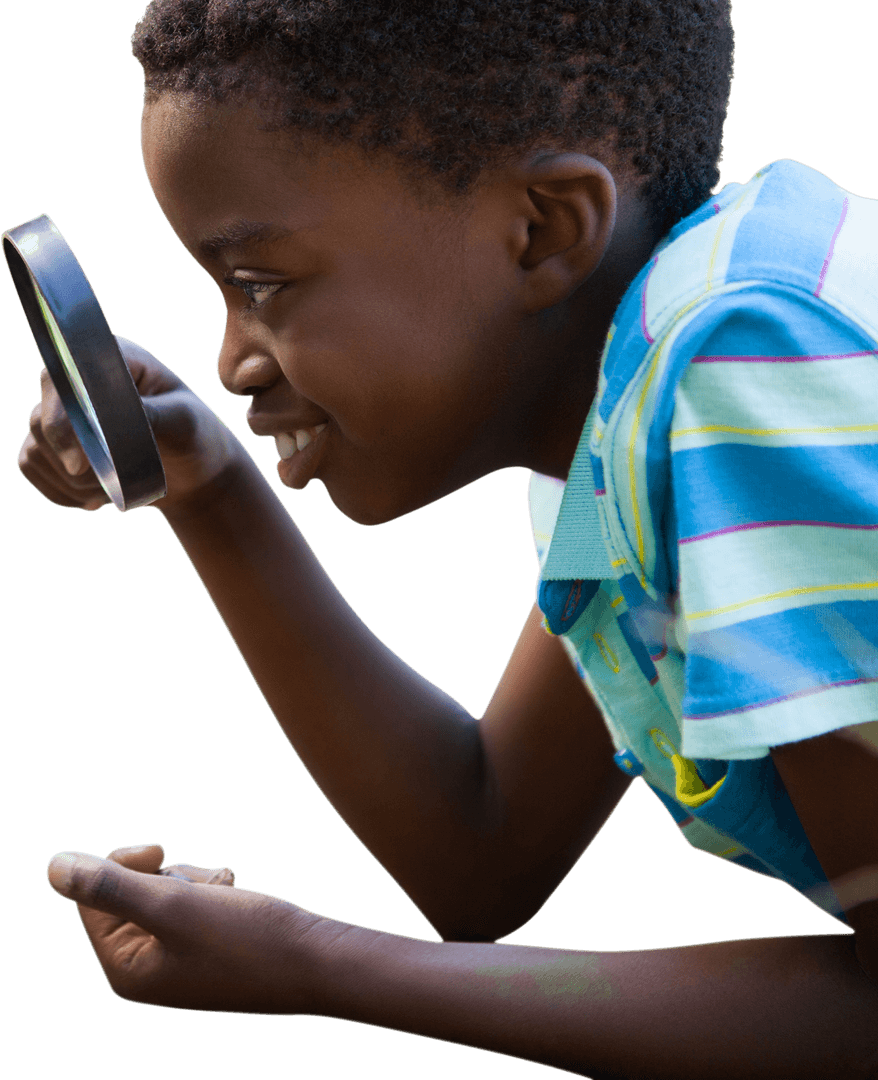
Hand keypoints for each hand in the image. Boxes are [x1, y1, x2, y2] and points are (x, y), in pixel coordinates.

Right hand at [19, 337, 247, 514]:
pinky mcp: (55, 444)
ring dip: (73, 483)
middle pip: (40, 419)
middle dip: (72, 463)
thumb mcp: (183, 422)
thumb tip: (111, 422)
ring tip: (113, 491)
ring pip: (36, 449)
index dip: (60, 417)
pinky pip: (32, 468)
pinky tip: (95, 498)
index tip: (79, 460)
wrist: (193, 470)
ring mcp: (63, 414)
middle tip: (106, 485)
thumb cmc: (193, 435)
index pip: (63, 376)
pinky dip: (61, 491)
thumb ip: (149, 416)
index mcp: (111, 360)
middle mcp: (79, 382)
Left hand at [46, 843, 331, 1013]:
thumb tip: (55, 867)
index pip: (93, 899)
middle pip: (129, 892)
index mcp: (126, 970)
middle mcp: (146, 970)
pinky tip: (236, 894)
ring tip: (225, 890)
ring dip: (192, 878)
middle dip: (167, 874)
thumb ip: (112, 886)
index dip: (124, 865)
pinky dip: (211, 889)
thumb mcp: (174, 905)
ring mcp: (177, 960)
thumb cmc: (247, 939)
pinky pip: (191, 903)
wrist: (315, 962)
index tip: (159, 854)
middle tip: (202, 883)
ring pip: (164, 890)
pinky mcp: (206, 948)